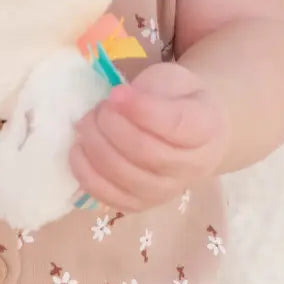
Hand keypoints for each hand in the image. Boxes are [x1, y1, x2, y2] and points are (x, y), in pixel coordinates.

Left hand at [70, 61, 230, 212]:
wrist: (191, 132)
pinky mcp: (141, 204)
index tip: (116, 92)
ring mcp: (166, 191)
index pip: (174, 124)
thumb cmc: (177, 99)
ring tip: (87, 124)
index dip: (140, 109)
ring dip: (97, 147)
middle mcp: (192, 167)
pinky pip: (111, 198)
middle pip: (146, 152)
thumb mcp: (171, 79)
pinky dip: (87, 174)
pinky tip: (78, 150)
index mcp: (206, 128)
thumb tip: (118, 101)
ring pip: (127, 177)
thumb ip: (151, 88)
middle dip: (112, 125)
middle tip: (99, 107)